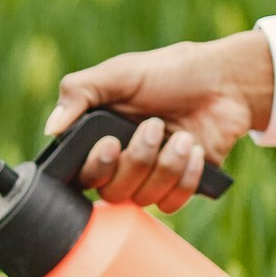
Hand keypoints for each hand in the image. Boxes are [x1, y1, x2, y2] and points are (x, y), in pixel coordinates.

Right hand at [46, 29, 275, 212]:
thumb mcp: (120, 73)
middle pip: (113, 192)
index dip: (96, 167)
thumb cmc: (169, 72)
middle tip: (156, 126)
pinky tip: (195, 150)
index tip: (112, 144)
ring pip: (144, 199)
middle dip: (138, 160)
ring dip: (167, 165)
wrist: (223, 82)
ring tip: (183, 136)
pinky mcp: (179, 187)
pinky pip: (172, 204)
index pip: (80, 175)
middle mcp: (121, 163)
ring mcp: (150, 177)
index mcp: (99, 137)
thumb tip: (52, 128)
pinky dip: (186, 177)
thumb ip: (79, 92)